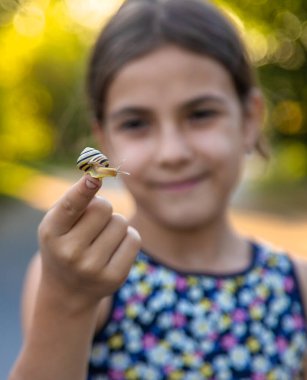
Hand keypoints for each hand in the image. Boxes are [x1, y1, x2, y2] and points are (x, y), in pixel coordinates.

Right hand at [38, 174, 140, 308]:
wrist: (68, 291)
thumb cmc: (64, 243)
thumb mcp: (58, 223)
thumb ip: (74, 199)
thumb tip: (99, 175)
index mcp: (51, 233)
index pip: (70, 206)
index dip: (84, 190)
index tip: (94, 177)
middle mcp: (70, 252)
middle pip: (104, 207)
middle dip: (103, 209)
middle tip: (93, 223)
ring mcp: (92, 268)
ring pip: (121, 222)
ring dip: (115, 225)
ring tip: (101, 239)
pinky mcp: (114, 277)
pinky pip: (134, 239)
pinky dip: (127, 238)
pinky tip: (114, 249)